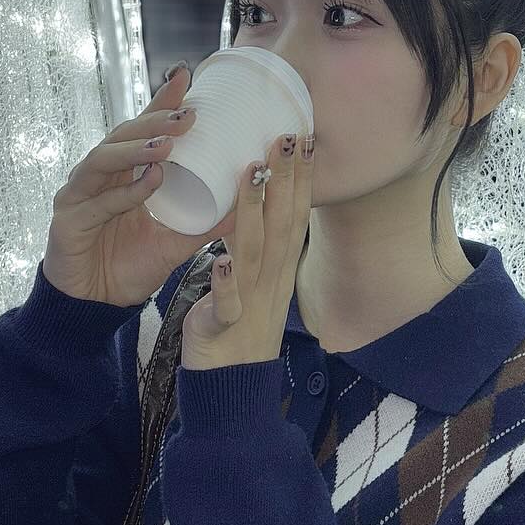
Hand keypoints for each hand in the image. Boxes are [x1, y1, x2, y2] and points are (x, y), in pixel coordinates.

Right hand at [42, 64, 243, 309]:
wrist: (94, 308)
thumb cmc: (128, 267)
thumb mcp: (175, 242)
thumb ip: (207, 223)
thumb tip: (250, 203)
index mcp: (124, 173)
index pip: (143, 129)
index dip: (161, 102)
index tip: (187, 76)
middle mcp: (99, 176)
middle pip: (123, 135)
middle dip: (154, 121)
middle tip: (188, 114)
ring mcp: (80, 194)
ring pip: (105, 159)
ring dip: (137, 149)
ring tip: (168, 144)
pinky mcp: (67, 219)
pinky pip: (98, 200)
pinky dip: (125, 190)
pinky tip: (151, 182)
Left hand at [180, 128, 314, 370]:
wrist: (229, 388)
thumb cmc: (237, 328)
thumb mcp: (256, 280)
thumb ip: (259, 244)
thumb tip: (265, 202)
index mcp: (278, 270)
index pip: (294, 216)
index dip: (302, 178)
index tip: (304, 137)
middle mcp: (271, 282)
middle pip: (283, 225)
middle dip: (286, 180)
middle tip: (287, 136)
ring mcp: (250, 304)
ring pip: (254, 253)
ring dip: (254, 211)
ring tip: (251, 172)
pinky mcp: (223, 328)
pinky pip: (227, 304)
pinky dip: (226, 283)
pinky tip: (221, 260)